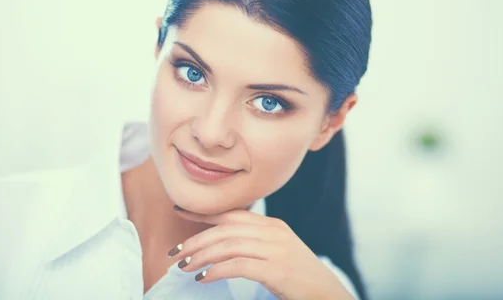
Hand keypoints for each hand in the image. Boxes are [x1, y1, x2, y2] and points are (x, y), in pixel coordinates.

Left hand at [167, 207, 355, 299]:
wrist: (327, 294)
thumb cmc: (298, 277)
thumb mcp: (277, 251)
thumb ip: (255, 241)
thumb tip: (222, 242)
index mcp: (272, 225)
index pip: (232, 213)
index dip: (203, 213)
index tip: (179, 210)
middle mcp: (273, 232)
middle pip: (225, 229)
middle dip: (196, 239)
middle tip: (175, 252)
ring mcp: (276, 249)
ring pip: (228, 245)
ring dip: (201, 256)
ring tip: (183, 266)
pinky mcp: (276, 269)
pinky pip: (238, 265)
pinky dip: (216, 270)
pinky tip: (203, 278)